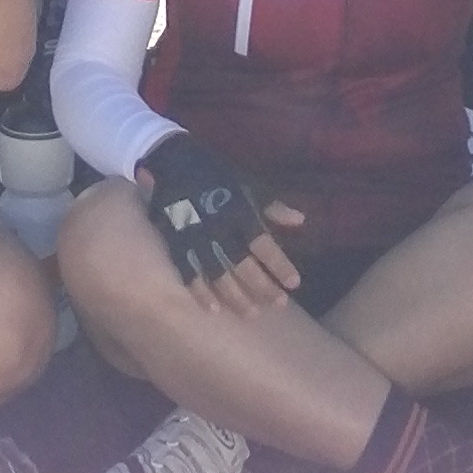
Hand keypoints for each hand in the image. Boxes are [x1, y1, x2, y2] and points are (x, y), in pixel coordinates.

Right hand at [138, 132, 300, 305]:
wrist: (171, 160)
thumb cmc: (216, 176)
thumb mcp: (247, 185)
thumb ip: (272, 206)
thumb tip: (301, 221)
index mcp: (238, 210)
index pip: (263, 243)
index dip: (279, 264)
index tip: (295, 283)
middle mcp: (219, 226)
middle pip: (243, 263)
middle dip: (262, 285)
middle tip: (279, 304)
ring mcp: (196, 236)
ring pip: (218, 273)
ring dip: (236, 295)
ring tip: (252, 313)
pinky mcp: (176, 242)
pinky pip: (188, 272)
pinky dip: (201, 292)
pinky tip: (214, 309)